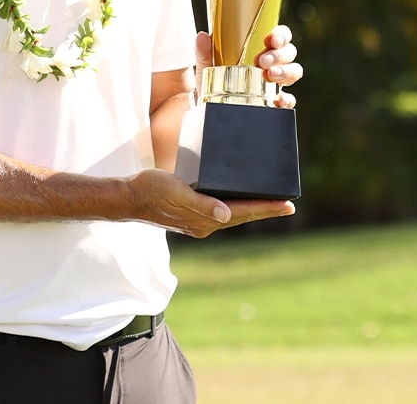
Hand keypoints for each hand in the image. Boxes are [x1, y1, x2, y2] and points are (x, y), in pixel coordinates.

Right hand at [126, 168, 294, 237]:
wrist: (127, 198)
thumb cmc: (150, 191)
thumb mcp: (176, 193)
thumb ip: (201, 205)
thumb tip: (226, 215)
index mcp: (205, 220)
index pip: (243, 212)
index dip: (266, 208)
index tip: (288, 205)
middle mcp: (205, 224)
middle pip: (242, 215)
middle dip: (265, 210)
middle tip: (288, 205)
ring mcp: (198, 221)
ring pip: (233, 214)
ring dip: (252, 208)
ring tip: (269, 203)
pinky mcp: (191, 214)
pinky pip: (220, 210)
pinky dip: (235, 205)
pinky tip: (238, 199)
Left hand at [195, 27, 301, 108]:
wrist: (209, 105)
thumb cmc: (213, 79)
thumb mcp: (207, 66)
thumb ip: (204, 52)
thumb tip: (202, 36)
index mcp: (260, 49)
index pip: (279, 36)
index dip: (281, 35)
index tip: (271, 39)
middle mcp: (272, 63)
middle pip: (289, 52)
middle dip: (279, 55)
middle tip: (263, 61)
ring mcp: (275, 83)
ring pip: (294, 71)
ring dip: (285, 72)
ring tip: (270, 76)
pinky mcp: (275, 102)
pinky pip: (290, 100)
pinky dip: (287, 99)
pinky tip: (278, 100)